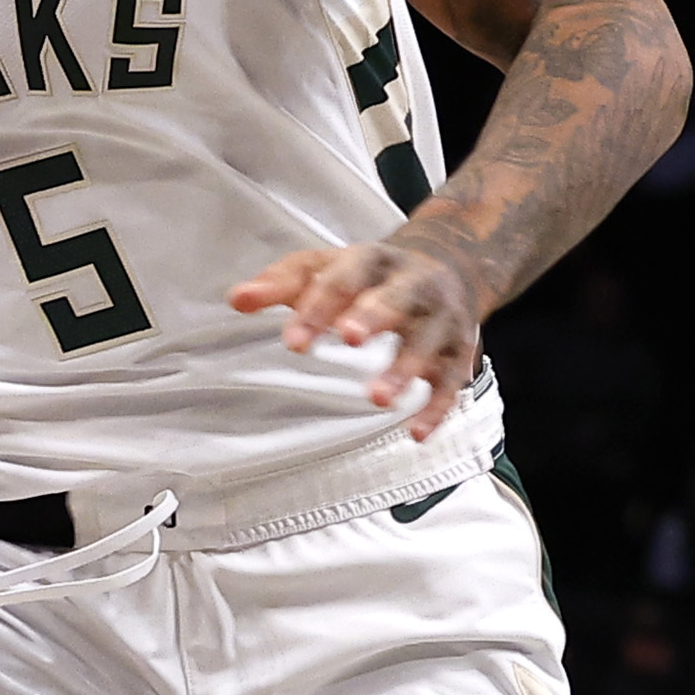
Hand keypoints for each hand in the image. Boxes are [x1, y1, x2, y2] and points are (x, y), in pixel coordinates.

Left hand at [232, 232, 488, 441]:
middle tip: (348, 338)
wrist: (450, 262)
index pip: (344, 280)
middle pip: (398, 296)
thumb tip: (236, 299)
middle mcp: (414, 285)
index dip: (318, 308)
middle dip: (375, 315)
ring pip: (428, 341)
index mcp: (374, 260)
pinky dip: (437, 407)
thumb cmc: (369, 274)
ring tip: (375, 398)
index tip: (293, 342)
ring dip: (405, 368)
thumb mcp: (324, 267)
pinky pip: (453, 380)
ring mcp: (441, 318)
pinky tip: (415, 433)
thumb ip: (280, 284)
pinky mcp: (459, 351)